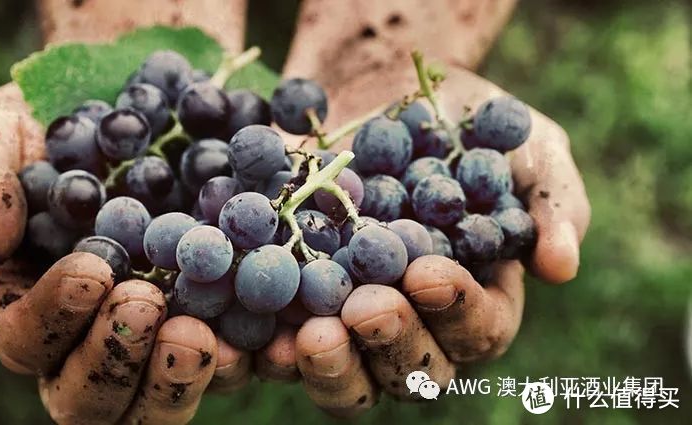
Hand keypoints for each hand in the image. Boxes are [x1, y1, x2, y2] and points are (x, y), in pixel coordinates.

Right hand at [0, 1, 256, 422]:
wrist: (145, 95)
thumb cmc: (57, 115)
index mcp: (30, 304)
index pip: (24, 339)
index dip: (53, 317)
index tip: (93, 270)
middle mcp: (92, 336)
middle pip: (88, 399)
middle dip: (114, 360)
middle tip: (147, 305)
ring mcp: (159, 336)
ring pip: (157, 402)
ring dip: (177, 380)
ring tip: (203, 336)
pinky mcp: (223, 322)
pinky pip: (237, 363)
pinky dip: (255, 360)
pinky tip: (276, 338)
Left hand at [275, 1, 590, 414]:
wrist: (379, 92)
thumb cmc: (464, 123)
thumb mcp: (524, 146)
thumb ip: (550, 202)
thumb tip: (562, 267)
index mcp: (477, 300)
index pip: (478, 328)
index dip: (457, 309)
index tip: (429, 272)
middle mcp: (415, 325)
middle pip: (410, 370)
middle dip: (390, 342)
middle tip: (367, 309)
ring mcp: (350, 322)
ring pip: (345, 374)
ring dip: (328, 365)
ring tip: (310, 336)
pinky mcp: (292, 305)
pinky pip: (277, 343)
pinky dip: (261, 348)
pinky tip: (247, 334)